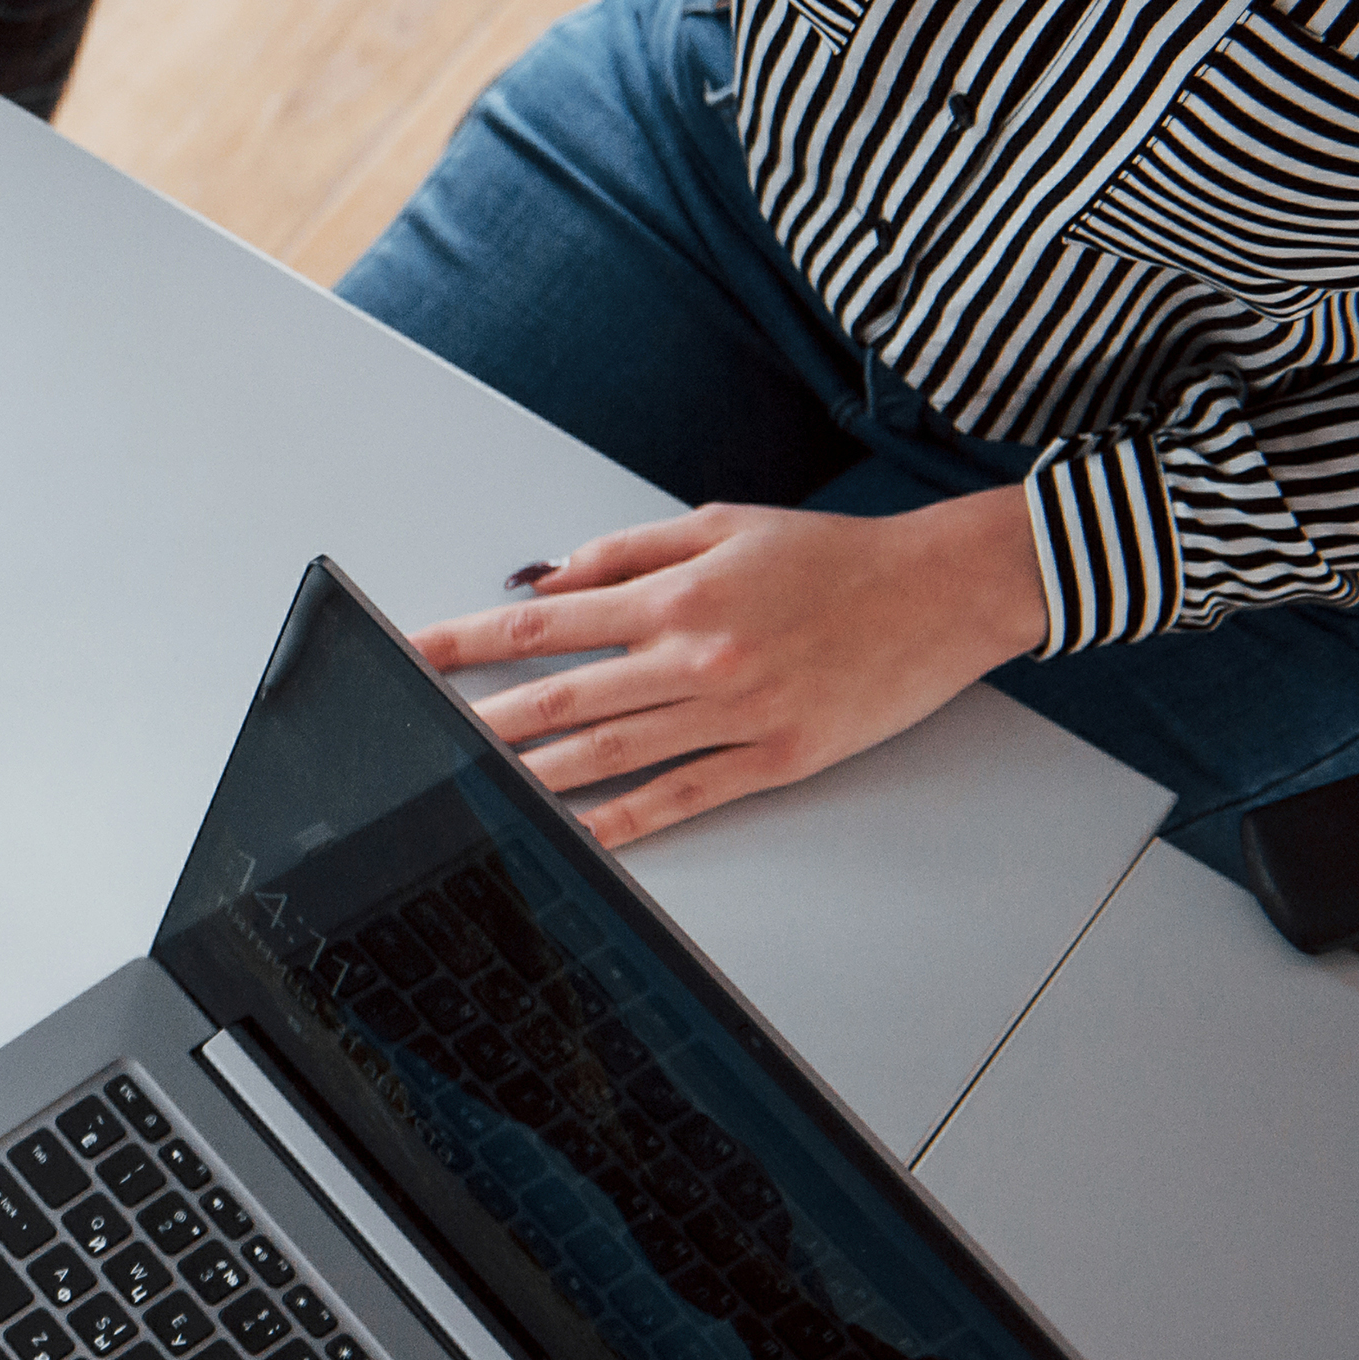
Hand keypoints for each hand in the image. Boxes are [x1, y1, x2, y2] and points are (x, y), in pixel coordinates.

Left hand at [408, 493, 1050, 845]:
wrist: (943, 591)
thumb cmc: (833, 555)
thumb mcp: (721, 525)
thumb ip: (626, 551)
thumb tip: (546, 579)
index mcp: (677, 596)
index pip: (544, 624)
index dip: (469, 642)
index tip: (415, 654)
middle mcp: (696, 658)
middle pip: (561, 698)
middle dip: (480, 719)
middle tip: (418, 734)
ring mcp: (735, 715)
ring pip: (610, 755)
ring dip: (532, 775)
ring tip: (472, 786)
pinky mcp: (775, 759)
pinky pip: (683, 796)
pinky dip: (623, 821)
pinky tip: (575, 834)